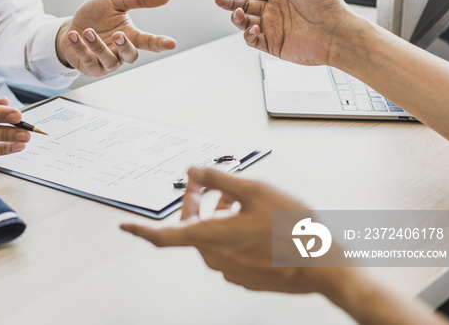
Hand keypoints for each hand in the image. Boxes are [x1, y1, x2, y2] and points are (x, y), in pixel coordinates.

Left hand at [56, 0, 176, 76]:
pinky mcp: (90, 68)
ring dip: (98, 47)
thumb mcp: (117, 1)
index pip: (149, 41)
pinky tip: (75, 35)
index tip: (171, 43)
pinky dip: (81, 49)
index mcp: (130, 35)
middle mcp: (120, 52)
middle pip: (131, 56)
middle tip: (118, 35)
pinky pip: (89, 62)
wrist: (71, 27)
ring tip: (88, 31)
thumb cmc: (96, 16)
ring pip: (109, 61)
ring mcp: (106, 62)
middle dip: (125, 47)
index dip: (161, 43)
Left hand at [120, 167, 339, 293]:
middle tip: (208, 184)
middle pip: (192, 229)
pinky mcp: (246, 279)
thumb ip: (217, 179)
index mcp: (210, 238)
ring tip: (238, 199)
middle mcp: (215, 258)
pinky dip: (232, 233)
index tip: (124, 225)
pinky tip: (253, 221)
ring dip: (217, 217)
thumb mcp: (252, 189)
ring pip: (212, 239)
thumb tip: (192, 170)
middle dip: (197, 204)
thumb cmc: (291, 226)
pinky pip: (229, 252)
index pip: (162, 236)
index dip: (140, 229)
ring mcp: (231, 272)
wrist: (324, 263)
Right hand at [215, 0, 359, 65]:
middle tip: (219, 0)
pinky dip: (248, 35)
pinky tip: (252, 27)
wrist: (338, 32)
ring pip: (245, 23)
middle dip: (229, 3)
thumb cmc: (329, 4)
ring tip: (237, 12)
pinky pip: (253, 40)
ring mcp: (273, 29)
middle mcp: (275, 11)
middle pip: (244, 6)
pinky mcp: (274, 45)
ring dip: (237, 17)